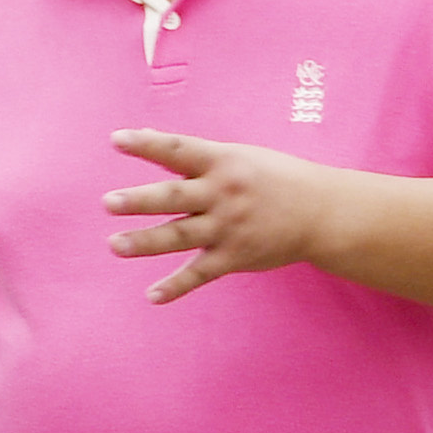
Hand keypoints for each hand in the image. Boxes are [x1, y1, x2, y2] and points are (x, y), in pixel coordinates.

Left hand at [101, 130, 332, 303]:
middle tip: (108, 203)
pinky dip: (177, 286)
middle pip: (175, 196)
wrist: (324, 213)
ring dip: (146, 242)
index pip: (179, 150)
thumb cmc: (272, 177)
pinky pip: (201, 274)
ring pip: (181, 235)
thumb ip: (189, 152)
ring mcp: (229, 227)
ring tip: (115, 246)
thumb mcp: (236, 155)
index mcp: (222, 162)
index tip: (116, 140)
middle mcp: (223, 194)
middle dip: (141, 200)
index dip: (147, 145)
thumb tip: (141, 136)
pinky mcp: (235, 257)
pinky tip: (152, 296)